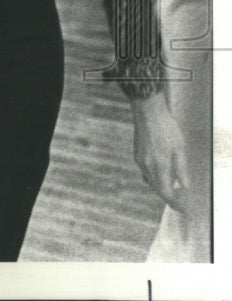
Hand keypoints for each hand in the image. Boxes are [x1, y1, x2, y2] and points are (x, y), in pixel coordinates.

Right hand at [132, 92, 188, 211]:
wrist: (147, 112)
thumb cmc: (166, 129)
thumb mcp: (180, 149)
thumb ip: (182, 170)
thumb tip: (186, 187)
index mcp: (159, 166)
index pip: (166, 192)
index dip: (175, 203)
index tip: (182, 209)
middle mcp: (147, 166)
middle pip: (157, 188)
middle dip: (168, 195)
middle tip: (180, 199)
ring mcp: (140, 160)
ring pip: (150, 180)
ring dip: (161, 185)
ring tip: (172, 186)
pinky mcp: (137, 153)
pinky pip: (145, 171)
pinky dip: (154, 175)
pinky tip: (161, 170)